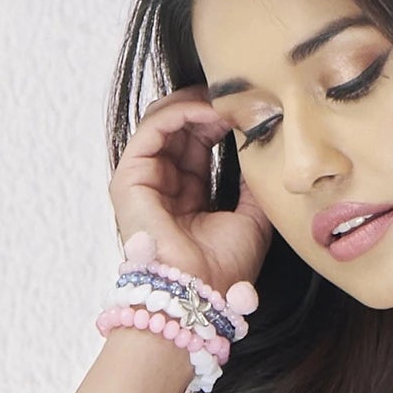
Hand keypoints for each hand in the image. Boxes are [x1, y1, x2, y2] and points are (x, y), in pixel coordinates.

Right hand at [108, 91, 270, 301]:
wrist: (201, 296)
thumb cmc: (223, 270)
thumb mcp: (252, 217)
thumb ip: (253, 183)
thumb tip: (263, 148)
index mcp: (186, 194)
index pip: (198, 141)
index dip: (221, 120)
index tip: (250, 109)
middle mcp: (161, 184)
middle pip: (179, 125)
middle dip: (209, 105)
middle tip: (239, 96)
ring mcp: (143, 179)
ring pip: (164, 119)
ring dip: (197, 103)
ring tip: (227, 100)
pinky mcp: (129, 177)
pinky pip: (153, 127)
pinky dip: (182, 111)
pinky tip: (211, 111)